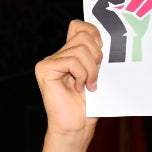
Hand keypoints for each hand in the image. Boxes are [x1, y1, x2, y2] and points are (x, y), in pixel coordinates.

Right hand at [34, 21, 102, 137]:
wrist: (77, 125)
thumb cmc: (89, 103)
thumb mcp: (99, 73)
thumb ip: (97, 54)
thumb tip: (106, 37)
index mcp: (70, 53)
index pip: (79, 26)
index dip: (93, 32)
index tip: (102, 49)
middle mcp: (57, 55)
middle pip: (83, 36)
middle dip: (96, 56)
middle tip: (95, 76)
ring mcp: (49, 62)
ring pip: (80, 49)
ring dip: (91, 70)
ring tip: (88, 85)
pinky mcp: (45, 69)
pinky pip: (72, 61)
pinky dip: (81, 75)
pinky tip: (78, 87)